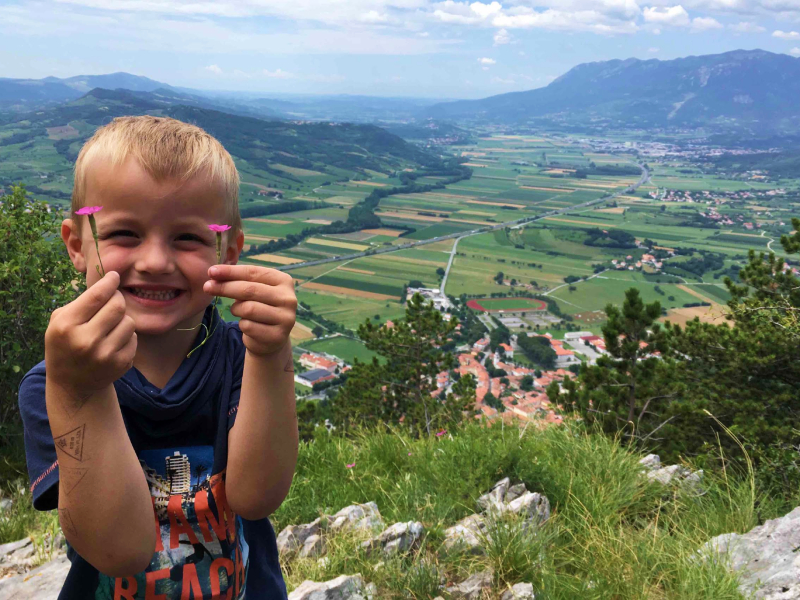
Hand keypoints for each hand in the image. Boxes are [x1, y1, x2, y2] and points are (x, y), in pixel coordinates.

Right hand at [45, 271, 136, 400]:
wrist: (72, 384)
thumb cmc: (65, 344)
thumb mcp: (59, 322)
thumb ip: (81, 303)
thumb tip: (109, 283)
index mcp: (66, 326)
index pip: (96, 296)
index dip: (109, 282)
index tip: (114, 276)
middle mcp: (86, 340)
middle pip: (117, 306)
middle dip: (118, 298)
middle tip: (113, 300)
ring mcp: (105, 354)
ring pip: (129, 322)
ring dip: (122, 319)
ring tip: (110, 325)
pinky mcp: (120, 364)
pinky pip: (134, 338)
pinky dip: (127, 336)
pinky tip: (114, 342)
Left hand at [204, 265, 296, 356]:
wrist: (271, 338)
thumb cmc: (259, 308)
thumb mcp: (252, 291)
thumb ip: (238, 280)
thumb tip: (213, 274)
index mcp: (284, 281)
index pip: (254, 273)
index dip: (231, 272)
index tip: (211, 271)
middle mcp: (288, 298)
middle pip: (250, 290)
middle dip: (225, 287)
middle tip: (207, 287)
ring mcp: (286, 318)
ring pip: (248, 309)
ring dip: (236, 309)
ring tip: (238, 311)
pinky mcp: (278, 336)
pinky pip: (248, 326)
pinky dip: (242, 325)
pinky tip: (248, 325)